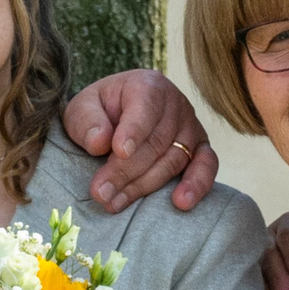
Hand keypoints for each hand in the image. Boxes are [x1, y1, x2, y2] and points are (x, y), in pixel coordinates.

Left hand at [62, 71, 217, 213]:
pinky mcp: (200, 149)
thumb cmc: (99, 112)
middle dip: (125, 171)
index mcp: (147, 85)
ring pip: (172, 160)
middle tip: (100, 192)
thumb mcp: (82, 109)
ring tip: (114, 203)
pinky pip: (206, 166)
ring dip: (143, 186)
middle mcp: (175, 104)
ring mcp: (191, 127)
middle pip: (156, 142)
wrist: (117, 116)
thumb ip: (86, 121)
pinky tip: (181, 202)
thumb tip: (99, 142)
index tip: (119, 152)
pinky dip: (197, 184)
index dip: (133, 132)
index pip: (145, 108)